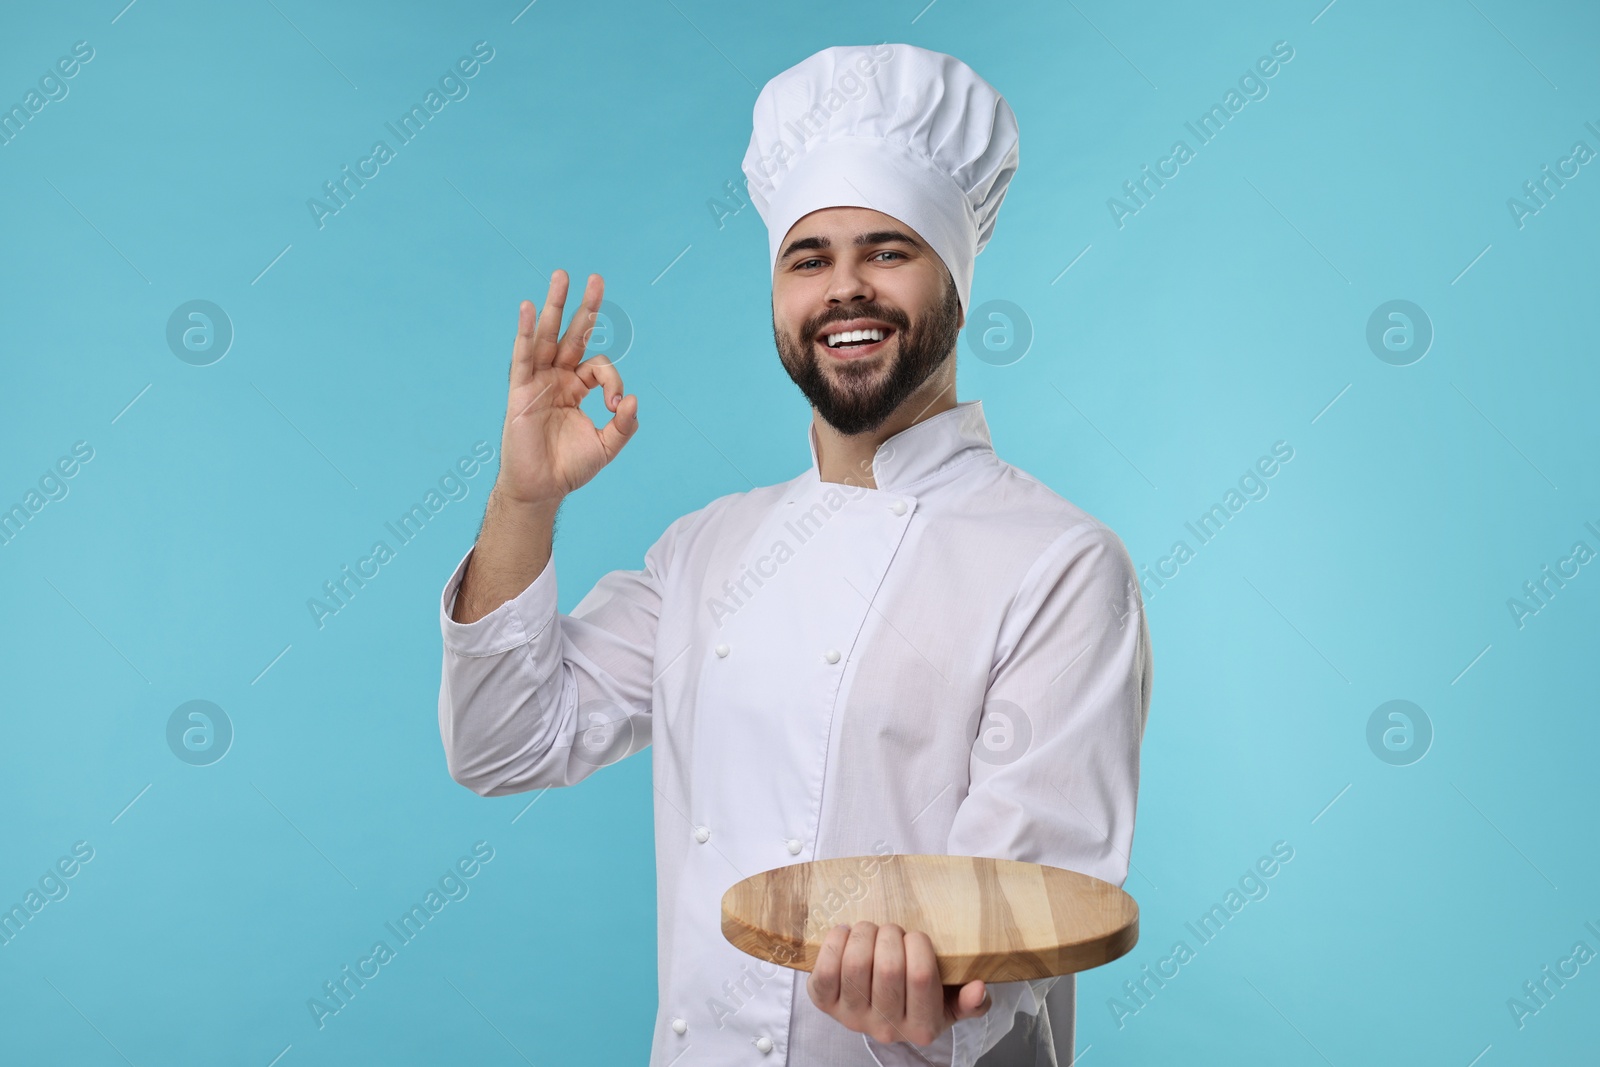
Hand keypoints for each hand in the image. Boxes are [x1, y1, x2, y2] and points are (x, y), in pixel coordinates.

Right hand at [495, 270, 638, 508]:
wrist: (541, 489)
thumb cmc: (570, 468)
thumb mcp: (607, 446)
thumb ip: (624, 424)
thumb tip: (632, 399)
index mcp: (576, 388)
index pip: (598, 366)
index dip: (612, 379)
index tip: (615, 402)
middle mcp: (557, 379)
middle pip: (572, 335)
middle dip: (585, 308)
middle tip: (597, 278)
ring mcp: (538, 381)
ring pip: (547, 337)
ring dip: (554, 306)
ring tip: (562, 276)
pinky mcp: (520, 390)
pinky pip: (522, 356)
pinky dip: (525, 332)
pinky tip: (528, 308)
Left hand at [807, 921, 990, 1047]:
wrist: (879, 1010)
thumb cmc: (918, 997)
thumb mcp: (950, 1002)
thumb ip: (971, 1000)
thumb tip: (979, 988)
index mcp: (923, 1026)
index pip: (922, 976)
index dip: (918, 944)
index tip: (916, 937)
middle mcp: (886, 1028)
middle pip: (888, 968)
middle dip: (891, 935)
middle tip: (893, 931)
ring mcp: (852, 1018)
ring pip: (855, 964)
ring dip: (864, 934)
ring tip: (872, 930)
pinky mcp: (825, 1004)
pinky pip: (824, 970)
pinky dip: (835, 942)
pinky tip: (847, 935)